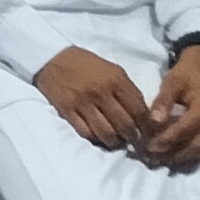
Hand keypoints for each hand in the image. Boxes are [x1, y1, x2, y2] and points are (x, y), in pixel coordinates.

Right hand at [35, 46, 151, 150]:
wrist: (53, 58)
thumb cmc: (86, 63)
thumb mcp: (112, 69)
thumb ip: (127, 89)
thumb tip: (142, 113)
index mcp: (116, 80)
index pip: (139, 110)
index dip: (146, 125)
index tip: (146, 131)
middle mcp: (101, 92)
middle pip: (125, 125)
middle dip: (132, 137)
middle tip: (132, 139)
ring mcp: (83, 102)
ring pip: (106, 133)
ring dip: (114, 141)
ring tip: (116, 141)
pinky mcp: (67, 110)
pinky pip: (86, 132)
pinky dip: (94, 138)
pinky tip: (97, 136)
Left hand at [142, 43, 199, 168]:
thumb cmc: (187, 73)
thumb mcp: (172, 81)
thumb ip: (163, 101)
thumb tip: (154, 122)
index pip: (185, 130)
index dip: (166, 140)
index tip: (147, 147)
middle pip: (194, 146)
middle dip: (171, 154)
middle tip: (149, 158)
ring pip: (198, 151)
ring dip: (178, 158)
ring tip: (156, 160)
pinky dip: (185, 155)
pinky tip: (169, 156)